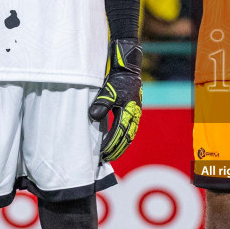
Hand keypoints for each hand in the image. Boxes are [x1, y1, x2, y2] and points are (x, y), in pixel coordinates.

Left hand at [89, 39, 142, 161]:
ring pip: (129, 135)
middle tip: (106, 158)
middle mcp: (134, 115)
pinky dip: (124, 138)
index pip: (119, 133)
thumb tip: (93, 116)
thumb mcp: (108, 90)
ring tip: (112, 154)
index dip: (111, 145)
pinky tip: (118, 142)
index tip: (102, 153)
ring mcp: (135, 114)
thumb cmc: (118, 80)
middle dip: (116, 149)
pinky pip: (130, 129)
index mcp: (129, 112)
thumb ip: (102, 104)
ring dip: (121, 146)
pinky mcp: (133, 112)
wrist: (128, 70)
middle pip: (126, 138)